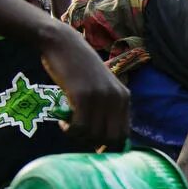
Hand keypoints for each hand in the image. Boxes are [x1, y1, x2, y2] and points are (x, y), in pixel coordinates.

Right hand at [39, 25, 129, 149]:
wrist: (63, 43)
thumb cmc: (78, 67)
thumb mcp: (101, 86)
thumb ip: (107, 107)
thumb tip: (104, 140)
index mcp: (124, 97)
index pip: (124, 134)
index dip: (110, 145)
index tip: (93, 145)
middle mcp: (117, 98)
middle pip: (112, 139)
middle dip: (95, 144)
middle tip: (79, 135)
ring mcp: (101, 97)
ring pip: (95, 135)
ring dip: (79, 137)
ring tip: (69, 126)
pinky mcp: (83, 96)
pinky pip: (80, 127)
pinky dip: (70, 131)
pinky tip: (62, 123)